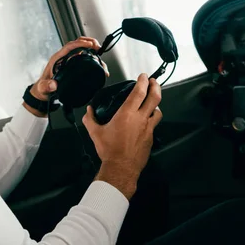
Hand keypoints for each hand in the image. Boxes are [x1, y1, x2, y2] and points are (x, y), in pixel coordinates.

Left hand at [29, 36, 108, 101]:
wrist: (43, 92)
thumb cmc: (42, 88)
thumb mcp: (43, 88)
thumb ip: (47, 86)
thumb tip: (54, 84)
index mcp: (57, 59)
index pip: (69, 46)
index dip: (79, 44)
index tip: (89, 44)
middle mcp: (63, 58)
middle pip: (77, 44)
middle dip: (88, 42)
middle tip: (97, 46)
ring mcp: (68, 61)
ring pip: (81, 49)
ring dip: (91, 48)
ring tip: (99, 51)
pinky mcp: (72, 65)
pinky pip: (82, 57)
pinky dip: (91, 57)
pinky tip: (97, 61)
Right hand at [82, 74, 162, 198]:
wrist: (121, 169)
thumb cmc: (110, 151)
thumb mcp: (95, 133)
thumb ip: (90, 119)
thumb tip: (87, 112)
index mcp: (127, 114)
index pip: (139, 92)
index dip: (143, 81)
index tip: (143, 76)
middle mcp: (140, 119)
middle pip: (154, 98)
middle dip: (155, 86)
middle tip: (154, 81)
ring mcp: (148, 129)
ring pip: (157, 112)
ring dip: (156, 104)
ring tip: (152, 102)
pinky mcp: (151, 139)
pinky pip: (154, 125)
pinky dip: (151, 120)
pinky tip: (146, 122)